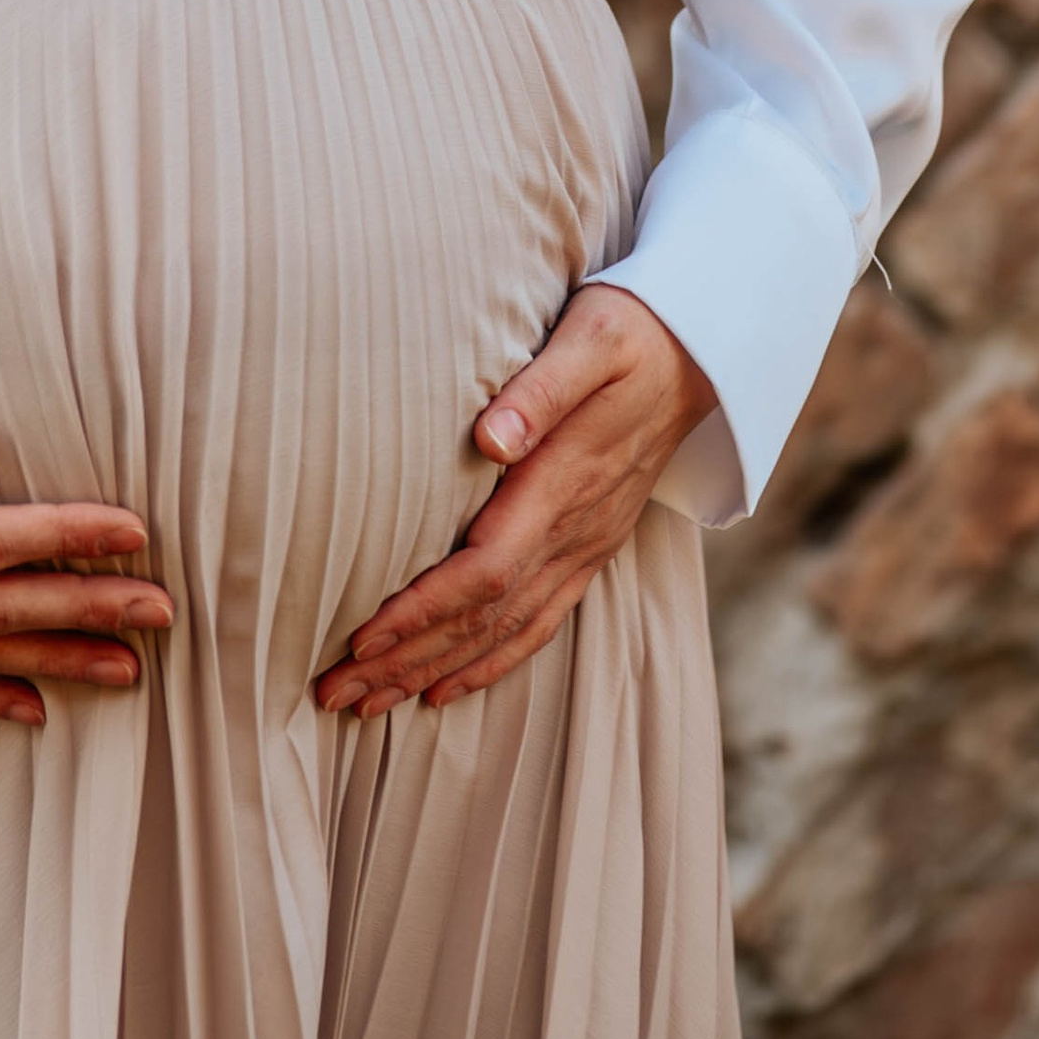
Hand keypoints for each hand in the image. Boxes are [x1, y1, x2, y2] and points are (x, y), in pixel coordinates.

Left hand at [314, 287, 713, 721]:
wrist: (701, 354)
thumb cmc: (633, 333)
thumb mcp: (591, 341)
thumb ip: (541, 391)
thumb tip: (490, 438)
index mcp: (563, 484)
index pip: (485, 570)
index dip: (424, 611)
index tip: (363, 639)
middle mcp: (576, 530)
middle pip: (485, 618)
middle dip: (409, 661)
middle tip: (337, 694)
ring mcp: (586, 546)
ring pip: (507, 632)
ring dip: (436, 672)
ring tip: (370, 705)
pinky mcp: (590, 547)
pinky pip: (539, 623)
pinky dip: (490, 663)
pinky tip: (447, 687)